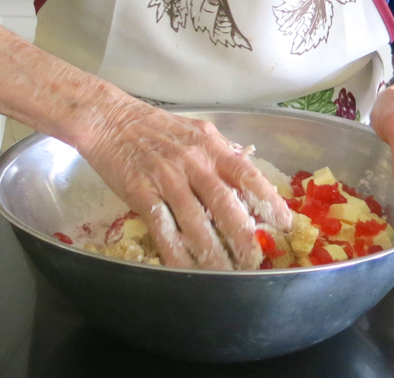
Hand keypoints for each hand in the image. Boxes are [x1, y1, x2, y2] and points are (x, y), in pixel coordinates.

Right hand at [81, 96, 291, 268]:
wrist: (110, 120)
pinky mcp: (141, 192)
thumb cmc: (156, 126)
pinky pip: (162, 226)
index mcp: (209, 145)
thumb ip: (220, 152)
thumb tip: (247, 175)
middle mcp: (191, 161)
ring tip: (226, 273)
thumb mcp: (196, 130)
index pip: (244, 172)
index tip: (283, 221)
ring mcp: (166, 177)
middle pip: (222, 201)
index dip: (266, 198)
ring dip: (211, 250)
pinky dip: (174, 251)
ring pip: (194, 220)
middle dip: (242, 233)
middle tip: (255, 258)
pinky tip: (184, 268)